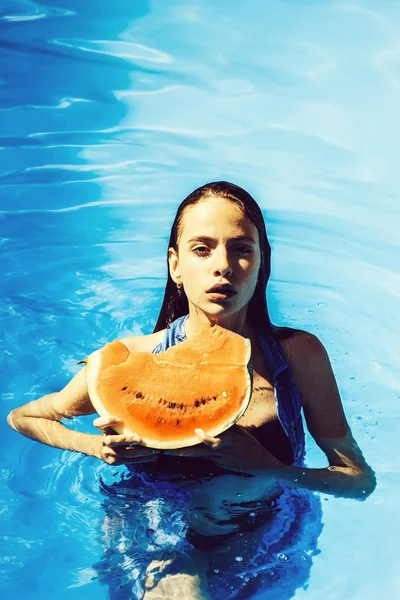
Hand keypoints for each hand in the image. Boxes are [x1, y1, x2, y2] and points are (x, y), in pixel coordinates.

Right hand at [93, 416, 159, 465]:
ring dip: (140, 452)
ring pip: (123, 453)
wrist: (101, 449)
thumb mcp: (112, 424)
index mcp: (103, 428)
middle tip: (139, 439)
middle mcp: (104, 441)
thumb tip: (132, 413)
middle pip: (111, 440)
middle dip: (126, 439)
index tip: (118, 420)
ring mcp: (108, 453)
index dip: (108, 421)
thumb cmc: (111, 432)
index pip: (99, 423)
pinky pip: (128, 461)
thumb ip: (116, 418)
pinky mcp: (114, 462)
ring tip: (153, 450)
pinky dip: (141, 458)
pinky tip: (152, 456)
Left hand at [165, 425, 283, 474]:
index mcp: (229, 444)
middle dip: (184, 450)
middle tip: (170, 449)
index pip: (215, 442)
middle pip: (200, 452)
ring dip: (186, 453)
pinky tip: (186, 449)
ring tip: (171, 451)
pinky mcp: (219, 464)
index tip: (197, 431)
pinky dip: (198, 452)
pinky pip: (206, 456)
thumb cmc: (253, 446)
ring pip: (200, 455)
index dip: (205, 437)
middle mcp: (221, 453)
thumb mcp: (244, 434)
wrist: (260, 466)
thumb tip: (219, 419)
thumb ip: (230, 428)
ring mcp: (219, 460)